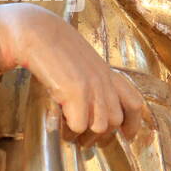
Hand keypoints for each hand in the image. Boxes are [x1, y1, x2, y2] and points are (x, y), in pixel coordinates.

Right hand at [0, 2, 144, 146]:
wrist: (36, 32)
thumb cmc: (52, 49)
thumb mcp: (81, 65)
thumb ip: (91, 84)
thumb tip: (89, 115)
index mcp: (108, 73)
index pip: (134, 103)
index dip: (133, 124)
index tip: (126, 136)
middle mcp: (104, 80)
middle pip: (115, 121)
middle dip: (101, 136)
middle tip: (83, 138)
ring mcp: (92, 86)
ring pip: (99, 127)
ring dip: (83, 135)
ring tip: (69, 130)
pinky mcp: (75, 91)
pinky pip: (79, 126)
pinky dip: (69, 130)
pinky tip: (59, 121)